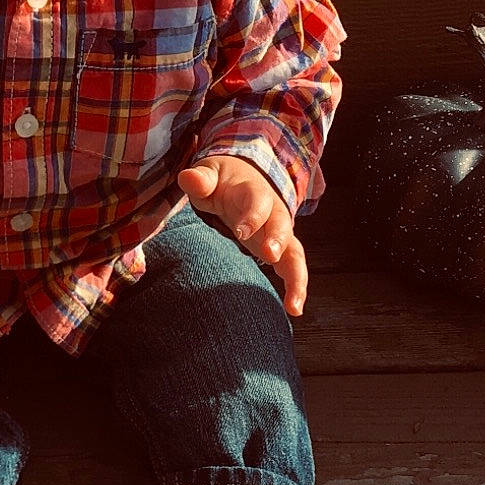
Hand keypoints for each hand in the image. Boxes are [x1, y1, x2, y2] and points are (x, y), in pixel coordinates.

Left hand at [176, 155, 308, 316]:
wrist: (246, 178)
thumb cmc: (223, 181)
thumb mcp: (210, 174)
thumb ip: (201, 180)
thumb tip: (187, 178)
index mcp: (254, 192)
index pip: (256, 202)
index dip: (251, 215)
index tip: (240, 232)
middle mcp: (273, 212)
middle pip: (280, 225)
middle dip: (277, 240)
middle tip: (270, 255)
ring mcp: (279, 232)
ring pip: (294, 252)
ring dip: (296, 276)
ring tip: (294, 303)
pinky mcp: (281, 249)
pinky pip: (293, 268)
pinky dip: (296, 287)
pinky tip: (294, 310)